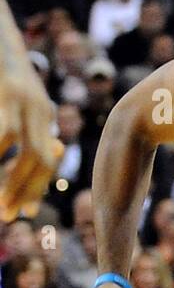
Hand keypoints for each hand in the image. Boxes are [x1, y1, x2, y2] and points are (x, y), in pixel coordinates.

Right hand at [0, 59, 61, 220]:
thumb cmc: (3, 72)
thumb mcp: (22, 100)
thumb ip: (34, 127)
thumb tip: (53, 155)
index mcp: (41, 112)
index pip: (46, 159)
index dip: (34, 187)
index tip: (23, 211)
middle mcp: (35, 107)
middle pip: (39, 158)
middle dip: (22, 189)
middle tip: (6, 214)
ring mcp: (17, 98)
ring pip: (16, 147)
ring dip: (6, 177)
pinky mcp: (3, 91)